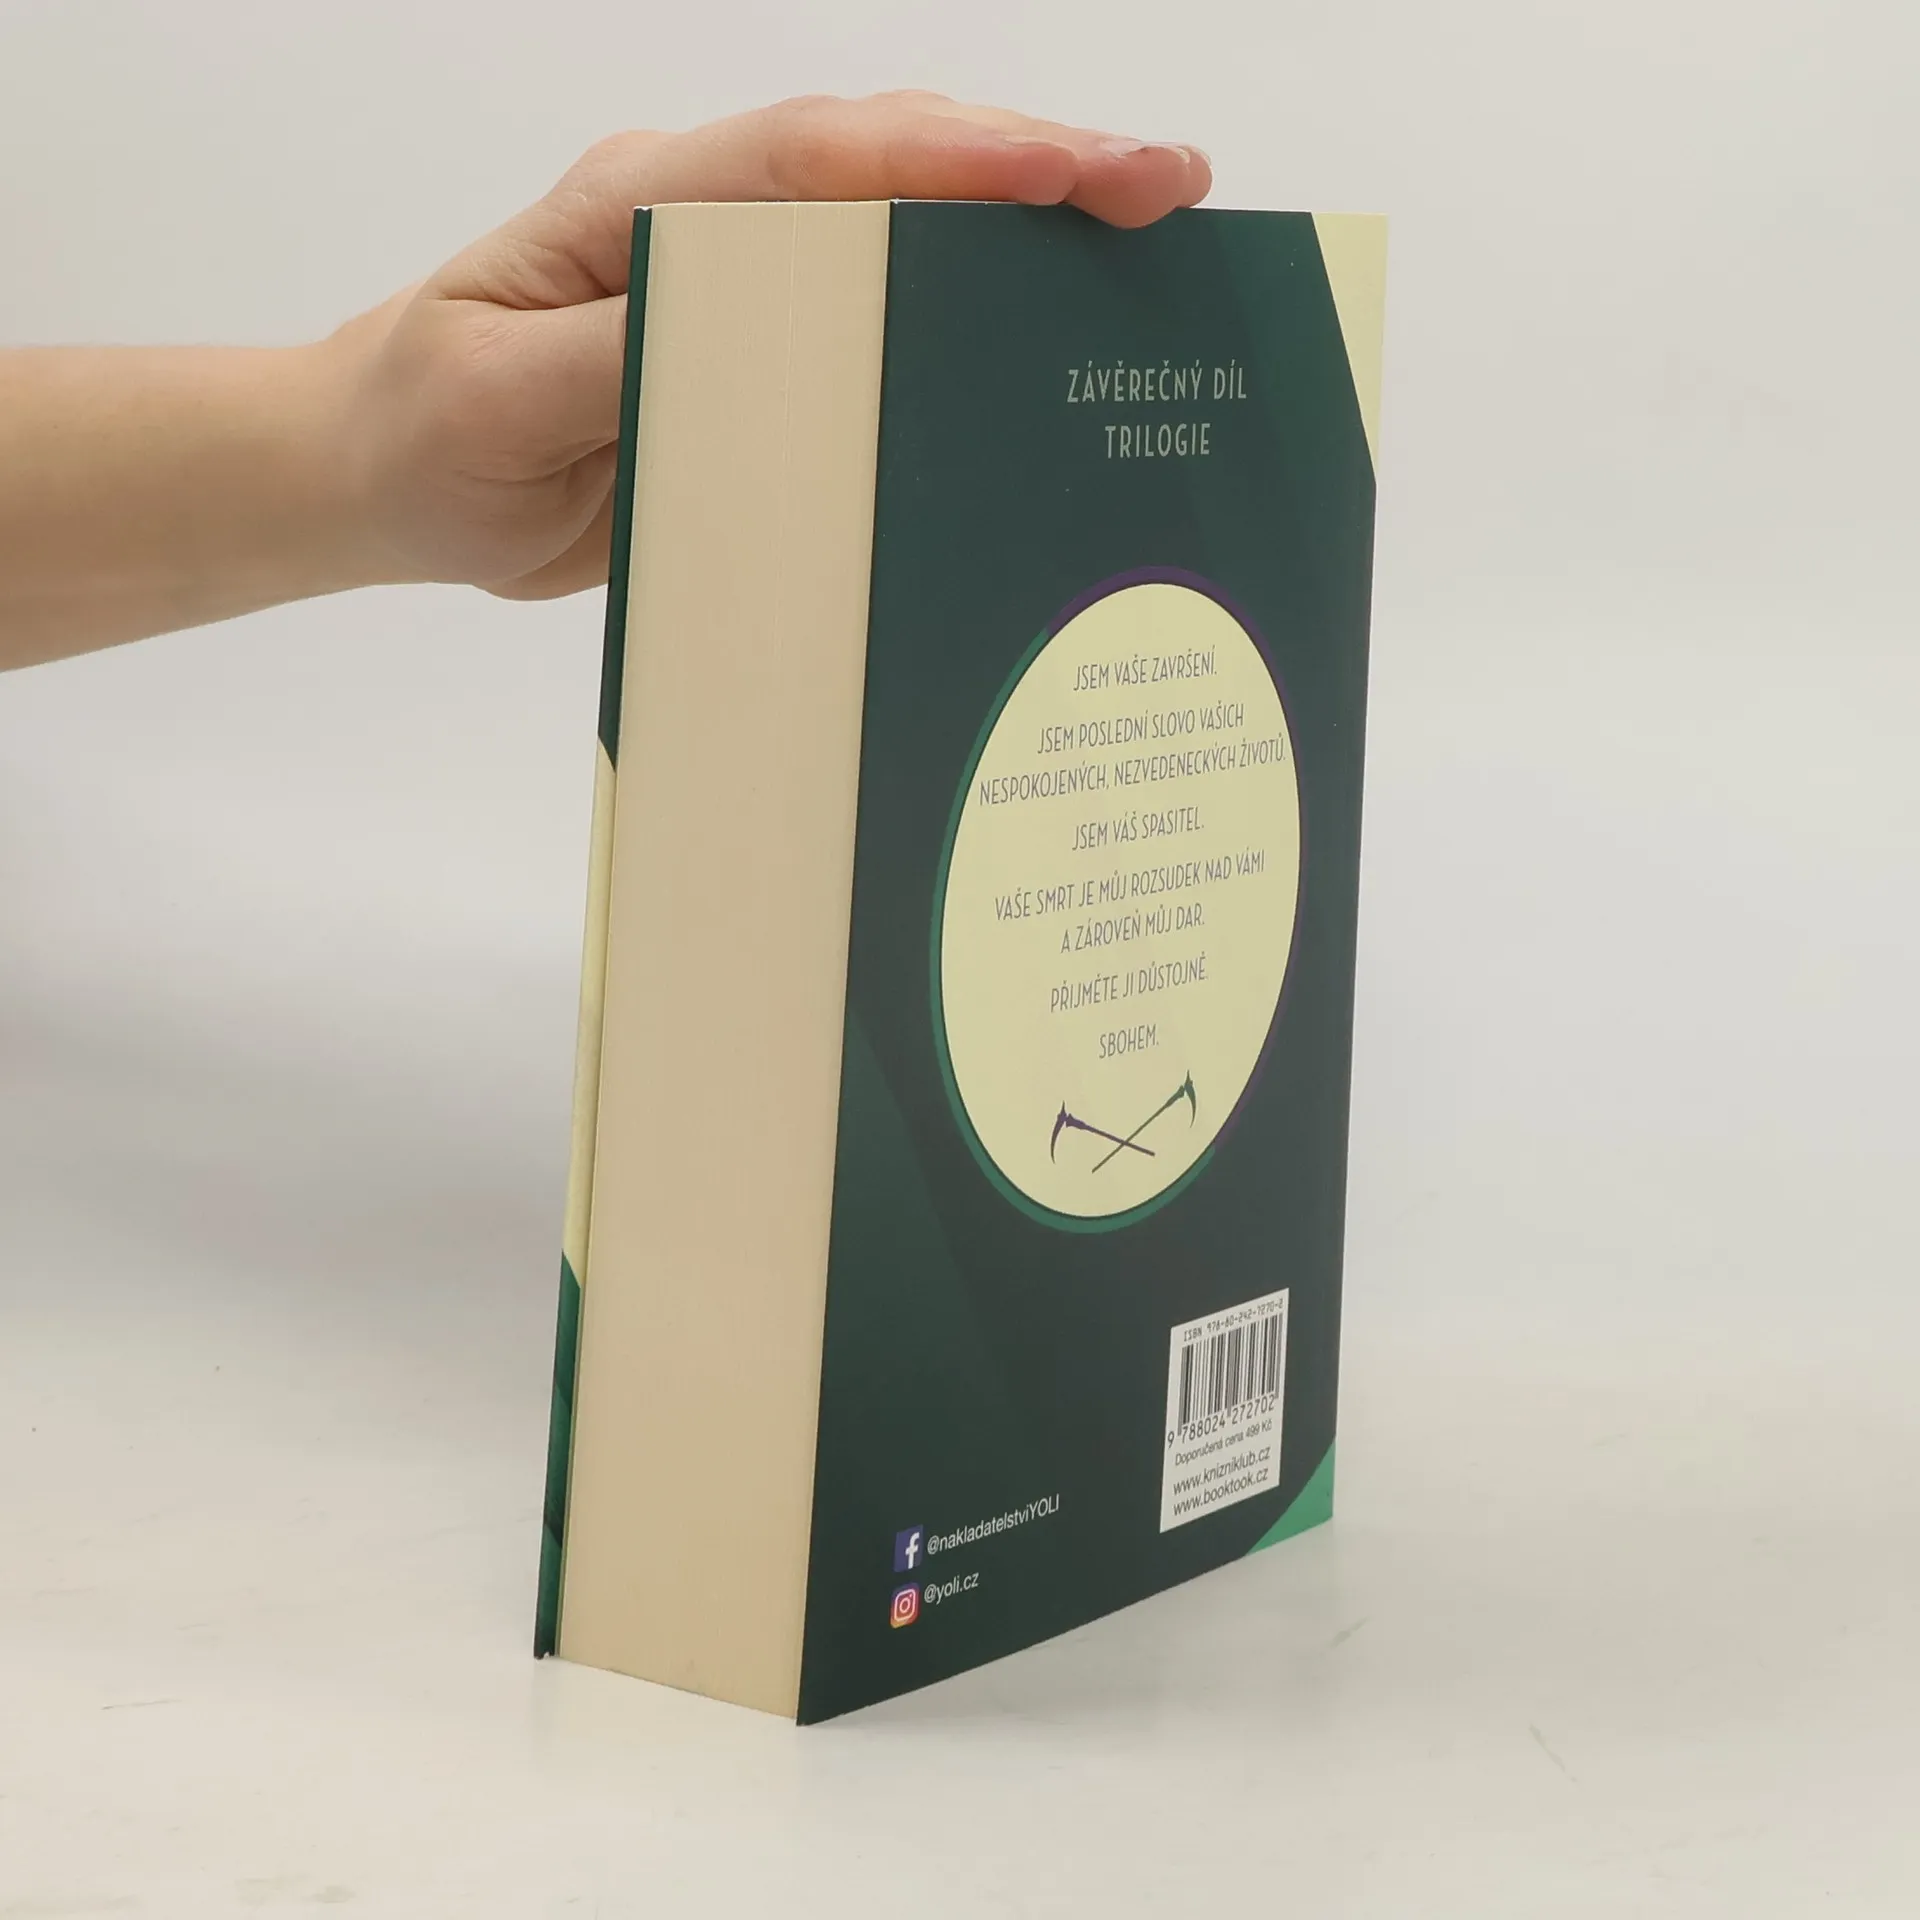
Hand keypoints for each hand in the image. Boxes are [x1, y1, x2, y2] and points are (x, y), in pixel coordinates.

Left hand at [333, 93, 1211, 600]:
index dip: (958, 159)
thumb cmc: (425, 425)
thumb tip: (758, 327)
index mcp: (644, 203)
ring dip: (1026, 233)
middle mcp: (708, 221)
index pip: (821, 161)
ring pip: (903, 230)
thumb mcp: (497, 398)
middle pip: (894, 166)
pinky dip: (968, 317)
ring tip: (1154, 250)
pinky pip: (878, 325)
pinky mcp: (756, 358)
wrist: (384, 474)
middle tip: (1173, 191)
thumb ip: (619, 353)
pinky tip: (1045, 345)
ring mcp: (740, 285)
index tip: (1079, 175)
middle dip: (1038, 168)